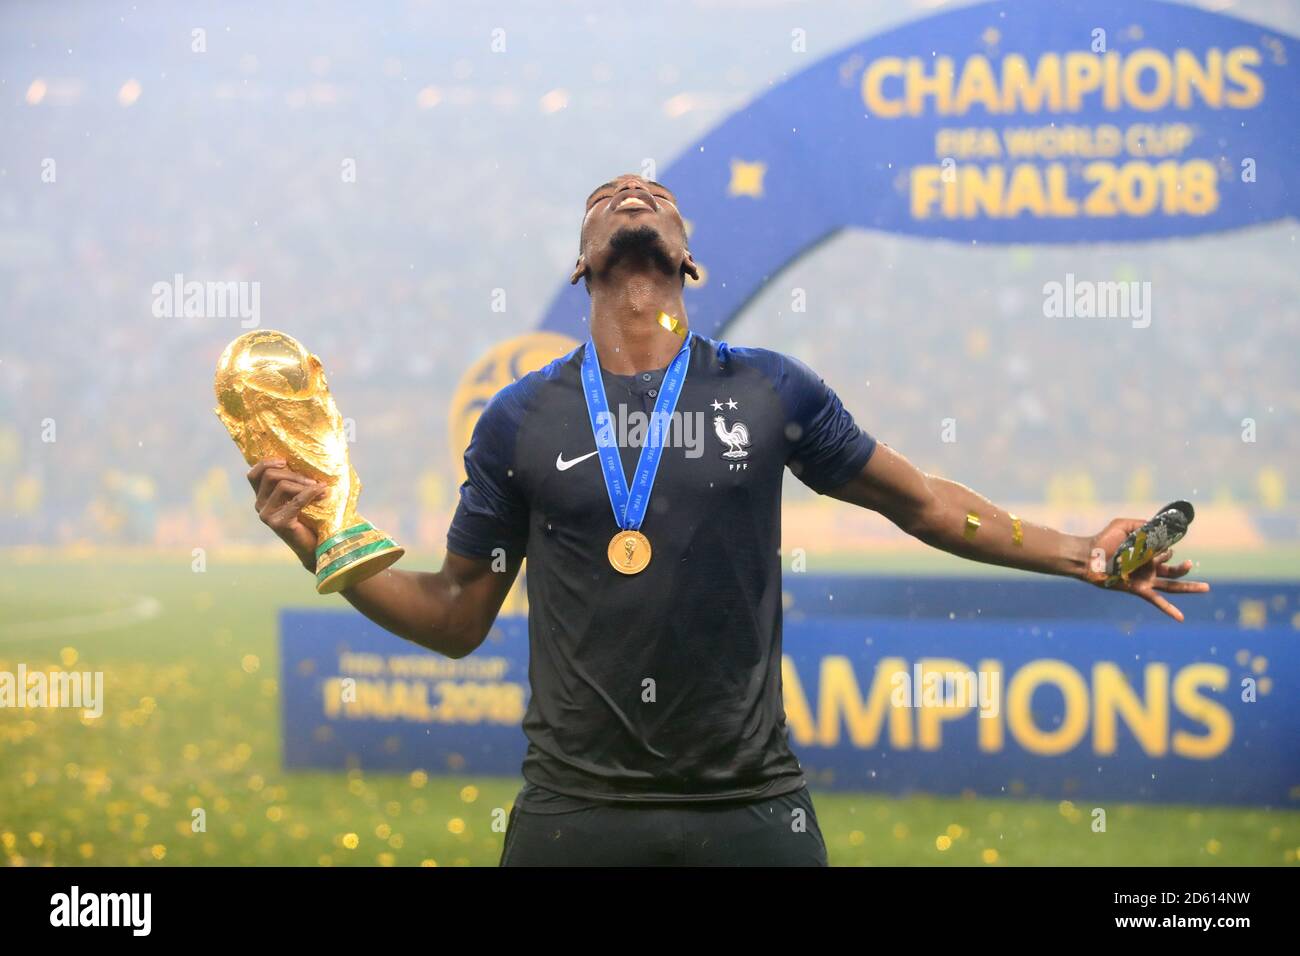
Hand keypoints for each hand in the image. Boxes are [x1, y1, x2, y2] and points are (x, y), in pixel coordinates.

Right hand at [246, 459, 328, 569]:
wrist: (317, 546)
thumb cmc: (311, 517)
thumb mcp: (299, 495)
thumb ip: (295, 480)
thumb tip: (307, 457)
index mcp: (262, 496)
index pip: (254, 474)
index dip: (267, 463)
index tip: (286, 460)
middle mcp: (260, 505)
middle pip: (270, 476)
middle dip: (295, 473)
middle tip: (315, 480)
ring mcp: (267, 516)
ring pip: (282, 485)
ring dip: (305, 484)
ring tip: (321, 488)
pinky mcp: (278, 524)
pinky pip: (295, 501)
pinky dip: (311, 493)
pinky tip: (323, 493)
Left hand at [1082, 517, 1209, 621]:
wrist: (1088, 555)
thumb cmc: (1103, 540)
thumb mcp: (1124, 526)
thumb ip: (1141, 525)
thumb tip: (1157, 525)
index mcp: (1146, 553)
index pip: (1166, 552)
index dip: (1166, 547)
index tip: (1161, 543)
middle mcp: (1148, 567)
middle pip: (1173, 571)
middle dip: (1184, 569)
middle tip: (1191, 564)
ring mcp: (1144, 579)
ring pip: (1171, 586)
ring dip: (1188, 587)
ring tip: (1206, 588)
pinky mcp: (1138, 589)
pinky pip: (1156, 601)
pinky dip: (1169, 609)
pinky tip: (1181, 618)